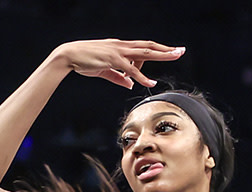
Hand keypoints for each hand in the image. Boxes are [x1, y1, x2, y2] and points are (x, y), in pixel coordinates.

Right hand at [53, 39, 184, 89]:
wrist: (69, 55)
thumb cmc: (85, 61)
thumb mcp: (105, 70)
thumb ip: (119, 77)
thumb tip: (130, 84)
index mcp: (121, 47)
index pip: (144, 48)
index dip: (158, 50)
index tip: (172, 52)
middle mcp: (122, 46)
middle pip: (149, 46)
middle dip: (166, 49)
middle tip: (181, 51)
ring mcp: (118, 51)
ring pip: (144, 52)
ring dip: (161, 54)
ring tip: (175, 56)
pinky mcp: (113, 60)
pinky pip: (131, 69)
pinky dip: (141, 76)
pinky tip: (150, 83)